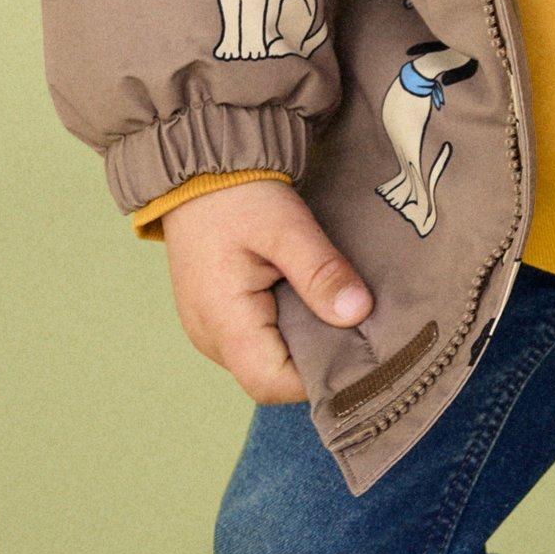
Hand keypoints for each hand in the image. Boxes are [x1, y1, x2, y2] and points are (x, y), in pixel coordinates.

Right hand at [157, 178, 371, 403]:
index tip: (356, 352)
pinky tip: (311, 303)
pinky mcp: (217, 317)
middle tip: (356, 329)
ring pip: (264, 362)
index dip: (316, 377)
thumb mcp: (287, 227)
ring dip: (301, 344)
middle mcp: (209, 337)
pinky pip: (256, 341)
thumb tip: (357, 314)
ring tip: (336, 312)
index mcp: (222, 321)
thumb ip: (321, 272)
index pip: (272, 384)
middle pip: (270, 379)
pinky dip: (286, 330)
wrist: (197, 169)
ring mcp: (209, 330)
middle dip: (314, 361)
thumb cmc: (237, 196)